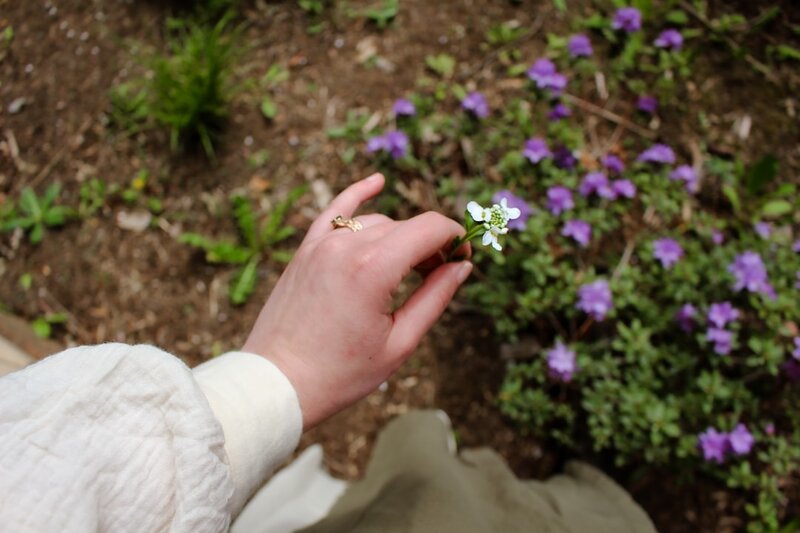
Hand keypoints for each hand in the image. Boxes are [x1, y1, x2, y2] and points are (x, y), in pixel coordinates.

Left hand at [243, 173, 471, 428]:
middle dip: (431, 243)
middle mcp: (347, 246)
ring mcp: (321, 244)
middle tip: (440, 274)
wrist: (276, 383)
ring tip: (410, 268)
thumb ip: (435, 298)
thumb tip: (462, 267)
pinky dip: (358, 194)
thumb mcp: (399, 343)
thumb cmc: (340, 373)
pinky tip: (378, 182)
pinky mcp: (305, 250)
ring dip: (401, 237)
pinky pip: (335, 211)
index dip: (455, 239)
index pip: (430, 228)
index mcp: (374, 268)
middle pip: (406, 225)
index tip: (463, 260)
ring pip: (377, 222)